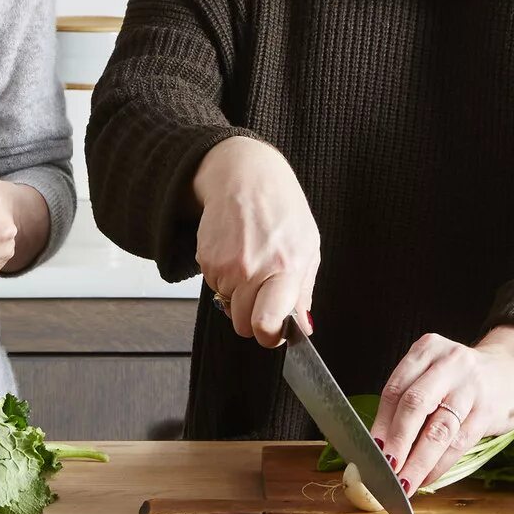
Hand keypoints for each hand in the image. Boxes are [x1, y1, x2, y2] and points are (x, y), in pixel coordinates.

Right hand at [191, 136, 319, 348]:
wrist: (244, 176)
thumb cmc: (281, 207)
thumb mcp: (307, 245)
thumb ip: (303, 291)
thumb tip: (303, 327)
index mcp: (285, 268)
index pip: (267, 324)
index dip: (270, 337)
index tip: (275, 332)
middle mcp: (253, 269)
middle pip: (244, 325)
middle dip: (254, 319)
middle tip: (264, 295)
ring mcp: (226, 265)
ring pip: (228, 307)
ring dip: (238, 296)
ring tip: (251, 263)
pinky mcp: (206, 259)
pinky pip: (215, 287)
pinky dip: (224, 279)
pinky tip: (237, 253)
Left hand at [372, 326, 513, 495]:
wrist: (509, 370)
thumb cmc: (458, 378)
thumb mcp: (432, 372)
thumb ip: (408, 398)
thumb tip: (379, 444)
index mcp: (427, 349)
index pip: (397, 388)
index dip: (381, 422)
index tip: (369, 450)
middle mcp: (449, 363)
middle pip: (416, 405)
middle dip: (397, 442)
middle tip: (384, 470)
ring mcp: (471, 387)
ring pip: (439, 429)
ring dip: (418, 461)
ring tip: (404, 483)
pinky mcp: (488, 411)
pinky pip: (460, 443)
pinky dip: (440, 465)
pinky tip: (427, 478)